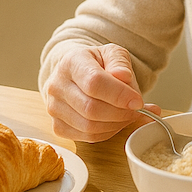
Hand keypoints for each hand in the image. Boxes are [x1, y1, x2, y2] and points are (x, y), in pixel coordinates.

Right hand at [44, 43, 160, 141]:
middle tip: (137, 110)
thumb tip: (124, 77)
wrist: (78, 74)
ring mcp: (54, 108)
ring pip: (89, 126)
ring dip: (116, 124)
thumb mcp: (113, 54)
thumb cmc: (98, 64)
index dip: (119, 95)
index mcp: (71, 62)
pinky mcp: (57, 127)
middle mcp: (57, 86)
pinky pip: (87, 137)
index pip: (94, 83)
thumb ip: (120, 63)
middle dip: (121, 113)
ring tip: (128, 114)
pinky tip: (116, 122)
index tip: (138, 101)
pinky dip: (107, 133)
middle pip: (91, 108)